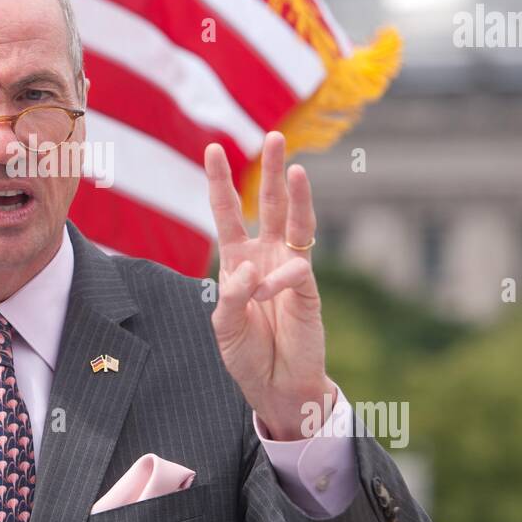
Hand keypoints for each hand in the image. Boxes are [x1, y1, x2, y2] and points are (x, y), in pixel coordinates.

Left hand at [205, 132, 334, 440]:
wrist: (276, 385)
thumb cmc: (247, 354)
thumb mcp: (224, 325)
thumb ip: (230, 296)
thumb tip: (250, 270)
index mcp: (237, 260)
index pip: (227, 212)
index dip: (220, 182)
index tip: (213, 148)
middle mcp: (264, 256)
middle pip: (268, 204)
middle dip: (270, 170)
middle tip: (274, 135)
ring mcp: (288, 268)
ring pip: (295, 222)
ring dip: (296, 196)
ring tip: (296, 168)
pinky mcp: (308, 288)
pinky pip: (296, 270)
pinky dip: (278, 279)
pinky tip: (267, 293)